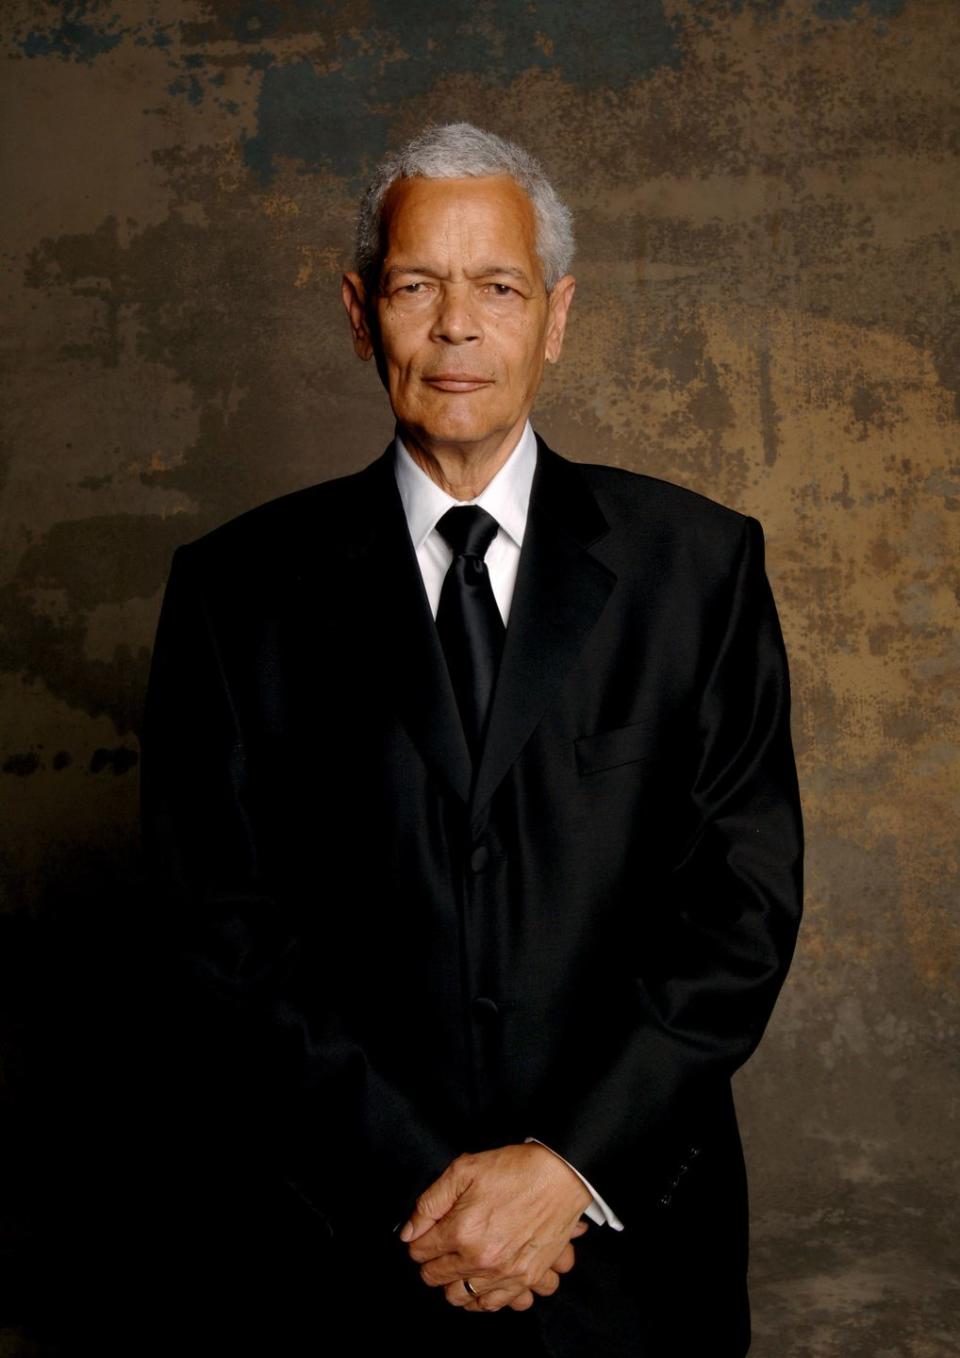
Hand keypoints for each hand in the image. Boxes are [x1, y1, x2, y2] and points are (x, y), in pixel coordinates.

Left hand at [398, 1143, 592, 1311]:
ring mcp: (506, 1274)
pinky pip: (496, 1305)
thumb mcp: (463, 1170)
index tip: (425, 1234)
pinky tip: (483, 1281)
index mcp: (462, 1232)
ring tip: (460, 1265)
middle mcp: (482, 1260)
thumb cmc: (514, 1169)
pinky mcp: (527, 1279)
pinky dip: (485, 1298)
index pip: (419, 1252)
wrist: (561, 1175)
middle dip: (432, 1263)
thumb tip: (409, 1232)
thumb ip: (430, 1202)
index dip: (418, 1240)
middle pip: (436, 1279)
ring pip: (462, 1299)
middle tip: (441, 1247)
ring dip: (455, 1283)